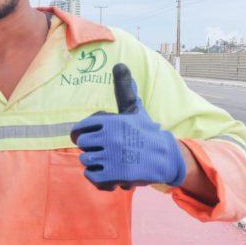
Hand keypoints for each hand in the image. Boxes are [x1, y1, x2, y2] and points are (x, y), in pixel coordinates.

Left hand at [70, 63, 185, 189]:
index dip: (83, 135)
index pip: (79, 129)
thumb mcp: (134, 109)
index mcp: (111, 121)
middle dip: (92, 149)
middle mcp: (110, 137)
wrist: (166, 158)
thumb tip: (120, 65)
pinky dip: (99, 179)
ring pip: (86, 161)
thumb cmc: (145, 131)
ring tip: (111, 162)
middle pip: (82, 145)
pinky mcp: (115, 175)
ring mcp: (112, 156)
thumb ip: (123, 89)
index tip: (94, 138)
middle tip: (107, 150)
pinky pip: (92, 177)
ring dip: (97, 164)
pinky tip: (111, 175)